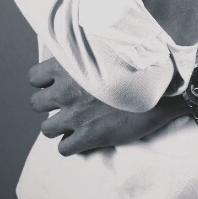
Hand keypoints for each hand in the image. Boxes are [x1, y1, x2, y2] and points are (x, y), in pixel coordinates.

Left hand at [29, 57, 183, 154]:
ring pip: (46, 129)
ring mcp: (76, 114)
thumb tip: (82, 55)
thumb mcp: (109, 49)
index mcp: (69, 65)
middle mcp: (67, 89)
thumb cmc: (139, 66)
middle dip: (51, 106)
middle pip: (37, 104)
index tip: (58, 85)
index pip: (34, 76)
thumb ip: (88, 53)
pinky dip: (72, 146)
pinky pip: (63, 149)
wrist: (163, 88)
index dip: (45, 83)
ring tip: (76, 124)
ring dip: (60, 127)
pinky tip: (86, 138)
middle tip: (68, 106)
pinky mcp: (88, 136)